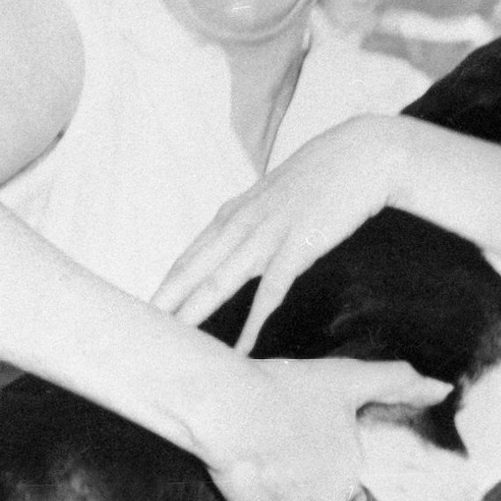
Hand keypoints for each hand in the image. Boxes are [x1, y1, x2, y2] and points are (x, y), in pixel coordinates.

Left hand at [156, 118, 414, 349]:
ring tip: (172, 342)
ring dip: (193, 313)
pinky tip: (242, 347)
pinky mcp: (297, 246)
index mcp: (233, 213)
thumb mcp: (275, 196)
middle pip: (190, 270)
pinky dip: (253, 321)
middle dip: (162, 303)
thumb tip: (239, 244)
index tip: (145, 313)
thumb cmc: (323, 175)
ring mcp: (266, 234)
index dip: (165, 287)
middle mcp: (240, 223)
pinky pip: (270, 292)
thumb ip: (253, 221)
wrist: (364, 154)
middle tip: (136, 332)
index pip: (188, 257)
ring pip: (218, 281)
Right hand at [192, 354, 448, 500]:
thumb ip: (398, 382)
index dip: (336, 491)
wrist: (227, 404)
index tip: (311, 473)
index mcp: (352, 474)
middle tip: (286, 484)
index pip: (354, 499)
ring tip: (267, 499)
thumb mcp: (347, 377)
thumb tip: (444, 389)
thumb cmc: (286, 388)